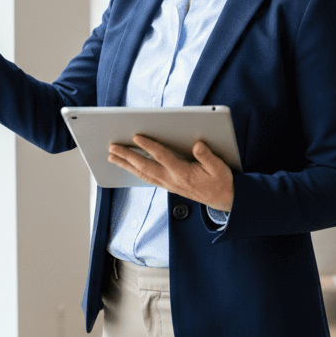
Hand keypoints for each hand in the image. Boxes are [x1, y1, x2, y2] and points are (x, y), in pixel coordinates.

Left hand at [108, 135, 234, 211]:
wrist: (223, 200)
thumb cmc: (220, 181)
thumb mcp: (219, 167)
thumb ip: (207, 156)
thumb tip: (197, 145)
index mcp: (183, 173)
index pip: (162, 157)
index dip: (149, 146)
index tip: (137, 136)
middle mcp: (172, 180)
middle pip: (145, 167)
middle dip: (128, 156)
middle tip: (113, 147)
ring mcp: (168, 184)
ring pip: (143, 174)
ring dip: (126, 165)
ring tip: (112, 157)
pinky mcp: (168, 186)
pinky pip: (147, 178)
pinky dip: (135, 171)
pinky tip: (128, 166)